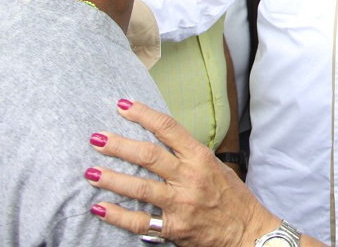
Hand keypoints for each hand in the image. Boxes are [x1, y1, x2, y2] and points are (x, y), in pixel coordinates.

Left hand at [85, 100, 280, 246]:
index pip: (169, 128)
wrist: (247, 232)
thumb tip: (162, 140)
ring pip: (141, 187)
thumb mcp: (215, 168)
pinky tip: (100, 207)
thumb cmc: (232, 198)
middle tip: (96, 138)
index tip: (122, 105)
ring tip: (90, 172)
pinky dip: (118, 214)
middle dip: (120, 145)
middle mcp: (190, 177)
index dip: (144, 115)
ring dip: (113, 179)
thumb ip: (190, 155)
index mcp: (200, 158)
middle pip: (149, 156)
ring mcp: (182, 203)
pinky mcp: (175, 227)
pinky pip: (141, 221)